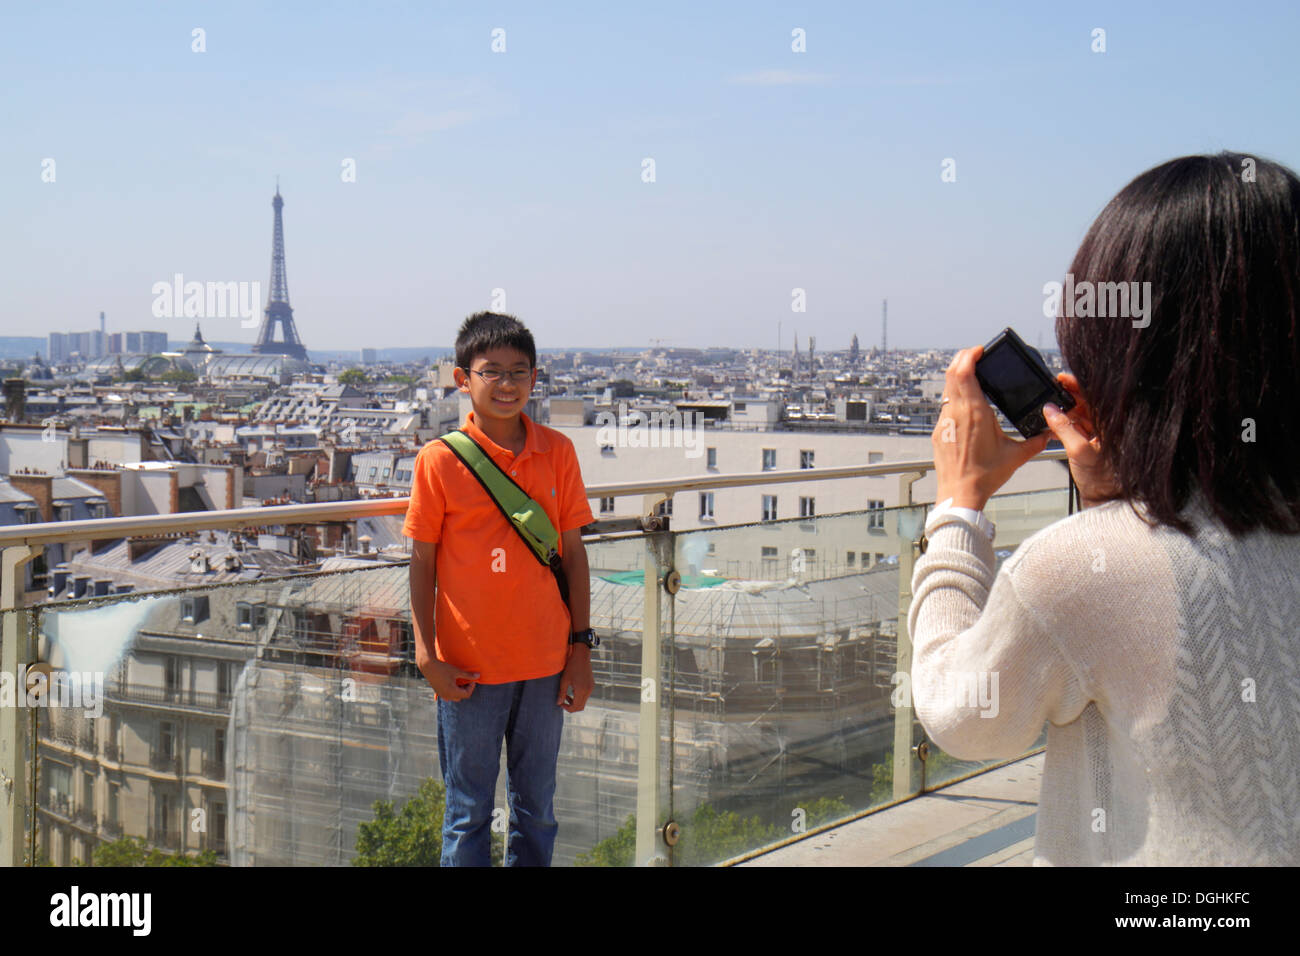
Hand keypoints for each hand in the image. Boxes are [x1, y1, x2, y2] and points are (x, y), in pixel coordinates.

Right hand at [424, 659, 479, 700]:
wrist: (428, 666)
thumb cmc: (443, 668)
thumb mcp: (457, 671)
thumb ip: (468, 675)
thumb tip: (478, 676)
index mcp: (452, 692)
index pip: (466, 694)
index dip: (471, 687)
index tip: (472, 680)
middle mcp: (447, 696)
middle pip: (461, 696)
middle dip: (465, 689)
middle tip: (466, 680)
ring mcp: (442, 695)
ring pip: (454, 697)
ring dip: (459, 691)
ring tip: (459, 681)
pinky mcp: (438, 692)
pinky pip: (448, 695)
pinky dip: (452, 691)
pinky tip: (452, 682)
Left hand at [556, 646, 593, 712]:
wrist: (581, 656)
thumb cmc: (571, 667)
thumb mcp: (564, 680)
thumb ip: (561, 693)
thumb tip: (558, 703)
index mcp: (581, 690)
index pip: (575, 707)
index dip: (567, 708)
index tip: (560, 703)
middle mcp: (588, 691)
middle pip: (580, 707)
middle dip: (571, 707)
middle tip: (562, 701)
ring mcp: (591, 688)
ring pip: (583, 702)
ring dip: (575, 701)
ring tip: (566, 694)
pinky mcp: (592, 685)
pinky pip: (586, 696)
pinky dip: (579, 696)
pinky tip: (572, 689)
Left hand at [932, 345, 1050, 509]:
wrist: (959, 494)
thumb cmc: (984, 477)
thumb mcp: (1015, 456)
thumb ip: (1035, 442)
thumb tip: (1048, 433)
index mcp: (975, 413)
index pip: (964, 373)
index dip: (969, 356)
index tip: (979, 350)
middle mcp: (956, 413)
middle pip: (952, 373)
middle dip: (962, 359)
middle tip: (975, 355)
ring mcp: (944, 422)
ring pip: (947, 389)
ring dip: (957, 377)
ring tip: (971, 374)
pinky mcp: (938, 431)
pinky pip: (945, 406)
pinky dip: (954, 396)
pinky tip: (965, 402)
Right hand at [1042, 374, 1119, 507]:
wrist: (1104, 501)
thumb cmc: (1101, 481)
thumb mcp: (1078, 451)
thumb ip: (1063, 428)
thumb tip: (1051, 410)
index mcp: (1113, 426)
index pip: (1095, 398)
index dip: (1078, 386)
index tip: (1063, 379)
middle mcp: (1110, 428)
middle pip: (1089, 404)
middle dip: (1070, 397)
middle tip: (1053, 390)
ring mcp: (1103, 436)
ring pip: (1084, 415)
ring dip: (1067, 411)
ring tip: (1052, 409)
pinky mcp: (1095, 443)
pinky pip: (1081, 427)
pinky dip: (1068, 424)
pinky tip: (1057, 422)